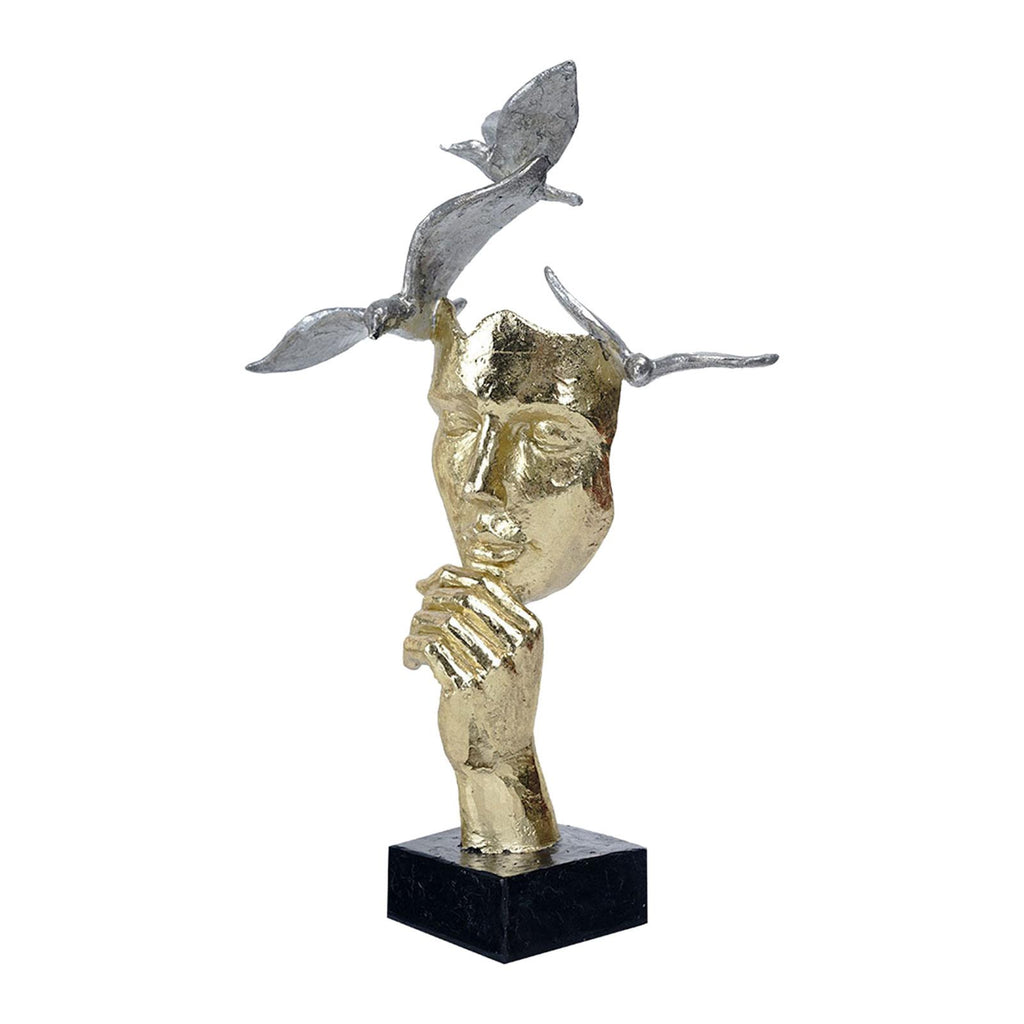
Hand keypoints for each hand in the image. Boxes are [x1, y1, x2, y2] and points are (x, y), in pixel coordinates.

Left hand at [403, 564, 542, 768]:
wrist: (501, 757)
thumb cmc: (497, 699)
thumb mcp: (509, 654)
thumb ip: (488, 616)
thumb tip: (437, 577)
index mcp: (530, 630)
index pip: (487, 582)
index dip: (450, 576)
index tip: (425, 586)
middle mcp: (516, 645)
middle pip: (463, 597)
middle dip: (430, 601)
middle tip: (418, 619)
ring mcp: (493, 666)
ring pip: (441, 621)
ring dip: (417, 628)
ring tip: (414, 645)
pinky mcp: (466, 687)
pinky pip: (428, 648)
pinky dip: (411, 650)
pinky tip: (412, 666)